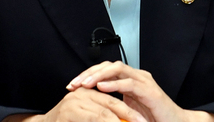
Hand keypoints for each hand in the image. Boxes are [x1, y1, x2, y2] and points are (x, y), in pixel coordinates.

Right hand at [2, 86, 147, 121]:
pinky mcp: (70, 111)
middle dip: (129, 115)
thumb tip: (123, 119)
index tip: (143, 120)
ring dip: (120, 121)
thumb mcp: (88, 117)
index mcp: (89, 93)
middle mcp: (82, 94)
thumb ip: (102, 115)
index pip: (113, 99)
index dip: (129, 110)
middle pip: (112, 103)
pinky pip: (94, 118)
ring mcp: (75, 102)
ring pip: (104, 113)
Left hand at [67, 61, 194, 121]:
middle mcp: (136, 76)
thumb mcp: (126, 109)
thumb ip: (112, 102)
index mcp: (130, 79)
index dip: (88, 74)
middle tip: (74, 83)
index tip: (72, 85)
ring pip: (118, 69)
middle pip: (109, 65)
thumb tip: (89, 103)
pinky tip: (102, 87)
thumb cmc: (151, 118)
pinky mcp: (150, 91)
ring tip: (85, 83)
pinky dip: (115, 84)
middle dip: (89, 72)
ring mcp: (144, 81)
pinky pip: (130, 83)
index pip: (105, 69)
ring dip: (99, 75)